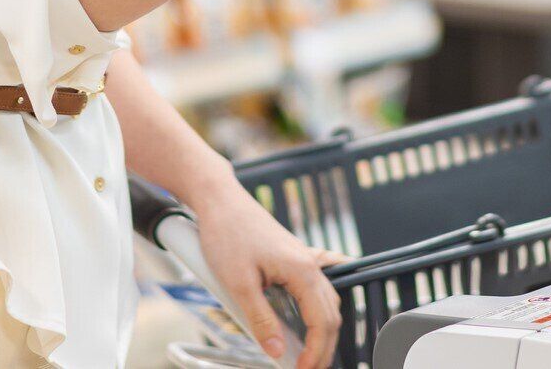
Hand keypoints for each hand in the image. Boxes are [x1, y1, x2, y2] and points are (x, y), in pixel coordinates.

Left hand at [189, 183, 346, 368]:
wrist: (220, 200)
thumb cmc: (227, 232)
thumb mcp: (238, 283)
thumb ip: (260, 319)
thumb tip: (276, 349)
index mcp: (302, 270)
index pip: (321, 321)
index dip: (316, 351)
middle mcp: (309, 264)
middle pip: (330, 314)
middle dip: (323, 346)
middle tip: (308, 368)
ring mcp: (304, 259)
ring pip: (327, 301)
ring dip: (323, 329)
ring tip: (311, 351)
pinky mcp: (294, 257)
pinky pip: (320, 282)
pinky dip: (325, 302)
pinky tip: (324, 308)